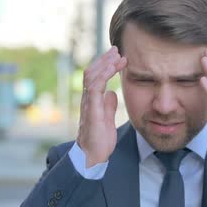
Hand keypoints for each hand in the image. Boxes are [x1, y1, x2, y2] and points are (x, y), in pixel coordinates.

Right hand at [77, 46, 127, 167]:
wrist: (93, 156)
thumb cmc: (99, 140)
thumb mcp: (107, 119)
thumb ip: (108, 106)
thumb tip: (111, 93)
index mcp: (92, 101)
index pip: (96, 77)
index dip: (106, 66)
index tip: (119, 57)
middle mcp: (88, 99)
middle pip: (92, 72)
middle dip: (105, 59)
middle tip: (117, 50)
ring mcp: (88, 103)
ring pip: (92, 76)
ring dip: (105, 64)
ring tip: (117, 55)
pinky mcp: (91, 110)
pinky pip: (94, 87)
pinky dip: (103, 75)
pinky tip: (112, 68)